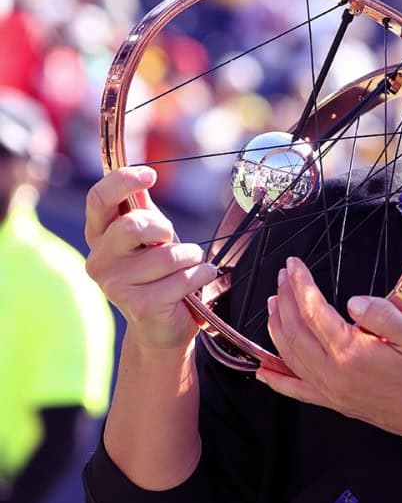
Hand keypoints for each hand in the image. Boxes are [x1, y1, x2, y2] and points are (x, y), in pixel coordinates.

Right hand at [84, 166, 218, 352]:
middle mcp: (99, 259)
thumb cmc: (157, 274)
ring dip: (191, 256)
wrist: (160, 327)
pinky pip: (184, 278)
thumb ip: (142, 210)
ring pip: (168, 254)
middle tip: (170, 241)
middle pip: (134, 226)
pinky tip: (198, 279)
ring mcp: (115, 285)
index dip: (122, 181)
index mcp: (98, 236)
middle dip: (164, 229)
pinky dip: (201, 275)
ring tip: (188, 266)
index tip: (150, 175)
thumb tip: (141, 175)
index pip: (98, 199)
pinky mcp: (139, 305)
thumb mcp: (149, 238)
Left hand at [259, 256, 401, 450]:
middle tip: (282, 276)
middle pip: (295, 331)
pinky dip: (277, 379)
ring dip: (277, 327)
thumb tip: (352, 302)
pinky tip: (263, 371)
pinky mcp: (336, 403)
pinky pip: (297, 390)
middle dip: (285, 299)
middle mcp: (334, 374)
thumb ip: (382, 314)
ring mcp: (332, 391)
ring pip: (290, 356)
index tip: (293, 264)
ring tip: (273, 304)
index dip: (301, 284)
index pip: (314, 311)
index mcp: (351, 353)